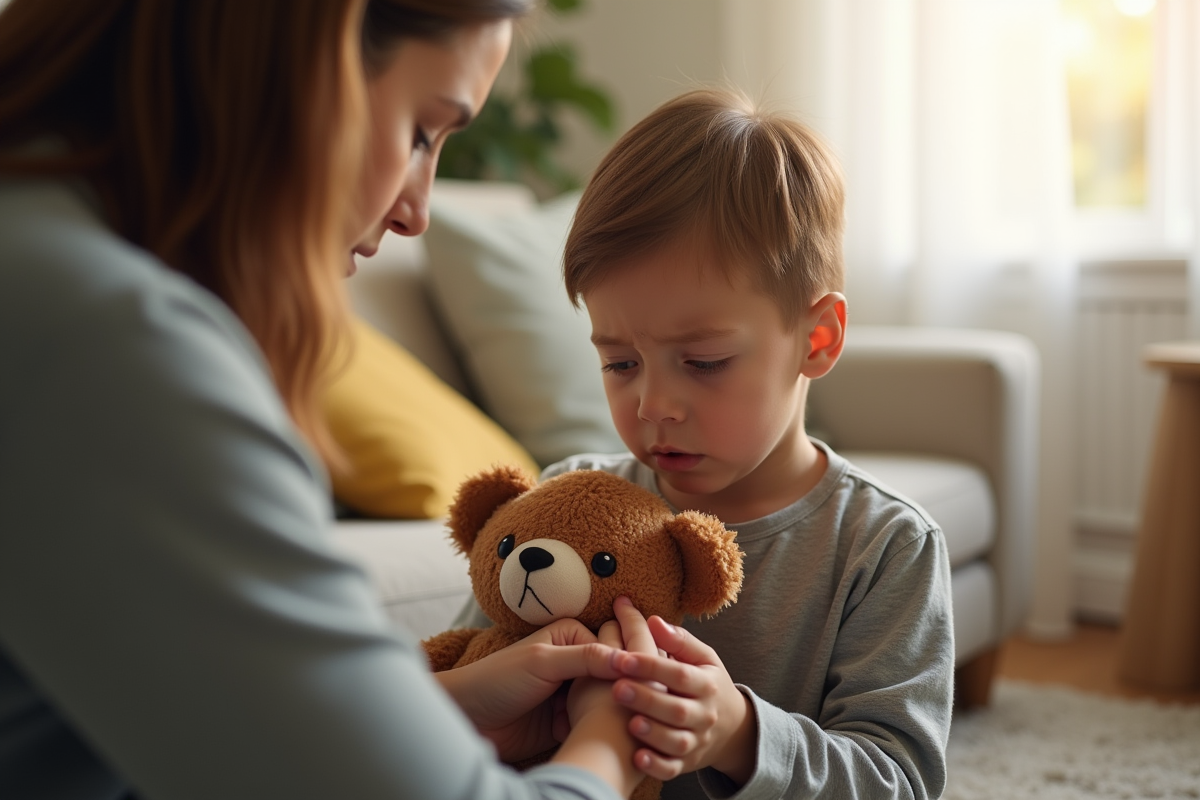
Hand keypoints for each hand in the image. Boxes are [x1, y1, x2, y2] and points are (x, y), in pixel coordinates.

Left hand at [436, 618, 621, 761]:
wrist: (468, 718)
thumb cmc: (497, 679)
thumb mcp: (542, 662)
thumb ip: (584, 657)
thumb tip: (626, 658)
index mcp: (572, 636)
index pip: (613, 649)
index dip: (623, 666)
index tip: (630, 681)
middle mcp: (575, 663)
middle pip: (611, 677)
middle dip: (613, 693)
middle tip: (614, 707)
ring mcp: (571, 694)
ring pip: (603, 704)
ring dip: (601, 714)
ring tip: (597, 722)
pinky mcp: (566, 722)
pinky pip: (590, 726)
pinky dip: (590, 731)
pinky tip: (583, 735)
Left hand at [610, 608, 756, 784]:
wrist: (732, 728)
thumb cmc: (706, 683)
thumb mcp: (703, 658)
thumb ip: (678, 640)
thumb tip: (652, 620)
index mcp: (707, 683)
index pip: (679, 674)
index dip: (651, 667)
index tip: (622, 658)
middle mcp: (705, 714)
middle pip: (678, 709)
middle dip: (647, 699)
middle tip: (616, 688)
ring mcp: (697, 740)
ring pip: (677, 741)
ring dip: (653, 733)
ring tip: (628, 722)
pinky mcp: (687, 762)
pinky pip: (673, 768)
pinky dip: (657, 765)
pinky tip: (637, 757)